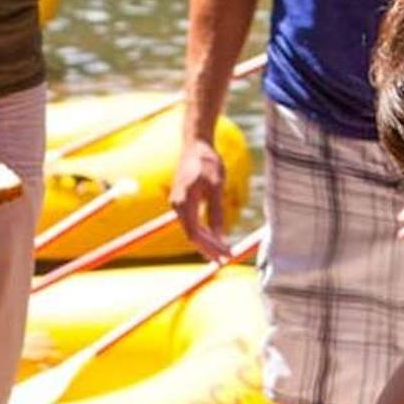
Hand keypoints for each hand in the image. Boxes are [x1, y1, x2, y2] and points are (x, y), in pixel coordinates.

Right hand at [169, 138, 231, 259]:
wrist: (196, 144)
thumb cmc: (207, 162)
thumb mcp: (217, 187)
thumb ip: (217, 212)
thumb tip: (221, 236)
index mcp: (184, 202)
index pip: (195, 234)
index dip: (209, 248)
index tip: (224, 256)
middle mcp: (177, 205)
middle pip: (192, 234)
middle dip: (209, 248)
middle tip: (226, 258)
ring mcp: (178, 203)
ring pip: (191, 229)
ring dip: (207, 241)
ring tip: (223, 251)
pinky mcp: (182, 200)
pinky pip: (191, 221)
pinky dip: (203, 231)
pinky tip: (215, 237)